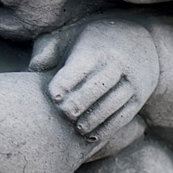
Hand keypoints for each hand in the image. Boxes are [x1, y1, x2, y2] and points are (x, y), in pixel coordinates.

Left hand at [47, 20, 159, 141]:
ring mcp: (131, 81)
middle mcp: (116, 64)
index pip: (80, 67)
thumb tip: (33, 69)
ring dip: (95, 119)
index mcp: (95, 49)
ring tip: (78, 129)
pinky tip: (92, 136)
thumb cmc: (91, 41)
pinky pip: (125, 115)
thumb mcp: (69, 36)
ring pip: (113, 103)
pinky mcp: (139, 97)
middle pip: (98, 86)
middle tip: (64, 114)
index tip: (54, 96)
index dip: (66, 83)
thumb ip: (48, 50)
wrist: (139, 39)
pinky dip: (109, 128)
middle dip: (80, 102)